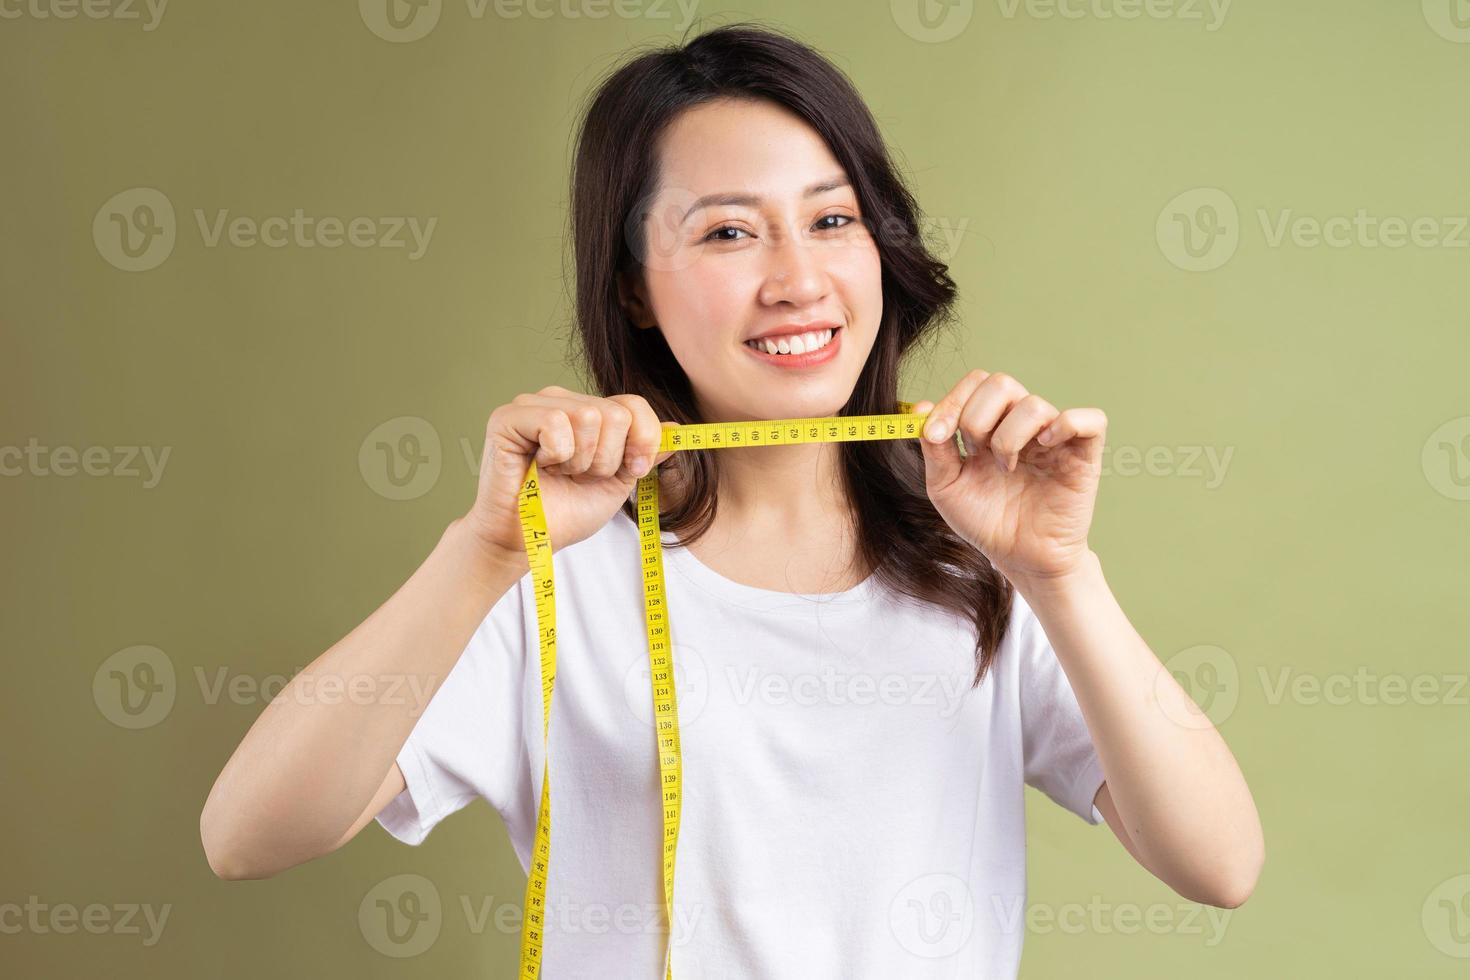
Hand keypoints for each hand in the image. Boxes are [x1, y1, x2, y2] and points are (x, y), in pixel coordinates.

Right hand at [461, 385, 677, 568]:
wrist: (527, 541)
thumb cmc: (566, 513)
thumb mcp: (617, 483)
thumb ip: (644, 454)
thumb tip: (676, 429)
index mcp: (589, 412)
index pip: (634, 404)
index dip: (642, 440)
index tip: (631, 471)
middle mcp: (562, 400)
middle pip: (615, 414)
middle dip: (607, 459)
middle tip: (579, 477)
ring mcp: (534, 404)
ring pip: (589, 415)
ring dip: (581, 460)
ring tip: (559, 473)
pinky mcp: (508, 416)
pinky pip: (555, 423)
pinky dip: (556, 455)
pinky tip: (540, 466)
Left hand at [914, 370, 1105, 588]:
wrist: (1018, 558)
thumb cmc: (985, 522)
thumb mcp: (946, 486)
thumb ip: (933, 448)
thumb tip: (921, 409)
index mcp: (991, 425)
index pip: (976, 384)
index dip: (953, 401)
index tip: (937, 435)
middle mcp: (1022, 424)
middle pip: (1001, 384)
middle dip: (977, 418)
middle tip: (975, 453)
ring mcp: (1053, 437)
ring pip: (1034, 404)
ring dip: (1009, 437)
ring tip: (1006, 468)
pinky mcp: (1083, 455)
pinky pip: (1089, 420)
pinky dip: (1066, 424)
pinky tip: (1044, 448)